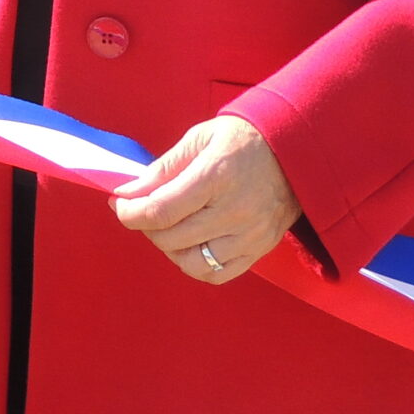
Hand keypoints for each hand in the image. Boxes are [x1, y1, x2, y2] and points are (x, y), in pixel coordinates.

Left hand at [113, 113, 301, 283]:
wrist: (294, 151)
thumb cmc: (241, 139)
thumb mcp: (198, 139)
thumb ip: (162, 168)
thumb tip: (128, 192)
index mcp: (216, 176)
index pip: (161, 210)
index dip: (131, 212)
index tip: (119, 204)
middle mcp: (235, 211)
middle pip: (172, 238)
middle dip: (144, 226)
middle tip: (140, 210)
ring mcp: (251, 234)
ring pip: (193, 262)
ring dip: (168, 249)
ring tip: (165, 228)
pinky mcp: (261, 249)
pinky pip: (219, 274)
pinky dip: (195, 266)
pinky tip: (188, 245)